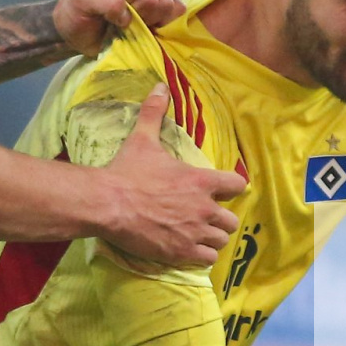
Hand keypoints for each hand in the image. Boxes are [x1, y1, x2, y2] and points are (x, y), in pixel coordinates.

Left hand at [53, 0, 181, 57]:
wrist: (82, 32)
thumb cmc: (79, 12)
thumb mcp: (80, 3)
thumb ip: (103, 2)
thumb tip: (128, 13)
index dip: (125, 0)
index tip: (109, 9)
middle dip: (136, 13)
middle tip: (120, 20)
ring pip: (165, 4)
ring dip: (148, 20)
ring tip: (131, 23)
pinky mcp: (165, 2)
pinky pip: (176, 12)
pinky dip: (163, 24)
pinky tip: (147, 26)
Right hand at [98, 86, 243, 265]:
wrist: (109, 204)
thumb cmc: (128, 171)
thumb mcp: (143, 139)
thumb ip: (155, 112)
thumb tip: (160, 86)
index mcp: (201, 181)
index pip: (237, 185)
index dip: (230, 187)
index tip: (218, 190)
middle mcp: (204, 208)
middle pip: (231, 219)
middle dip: (220, 218)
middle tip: (204, 216)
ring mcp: (194, 232)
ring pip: (221, 240)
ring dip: (212, 238)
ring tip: (198, 234)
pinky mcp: (182, 252)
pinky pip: (208, 260)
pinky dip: (202, 256)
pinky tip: (190, 249)